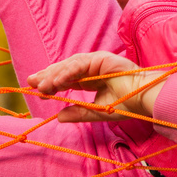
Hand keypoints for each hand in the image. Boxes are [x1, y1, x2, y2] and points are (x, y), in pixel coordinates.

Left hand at [26, 51, 164, 123]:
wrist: (144, 100)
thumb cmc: (127, 105)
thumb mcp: (97, 111)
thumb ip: (79, 113)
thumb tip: (58, 117)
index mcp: (94, 78)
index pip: (69, 78)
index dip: (53, 82)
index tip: (37, 89)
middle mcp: (95, 67)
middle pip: (66, 68)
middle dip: (48, 74)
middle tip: (31, 81)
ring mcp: (99, 61)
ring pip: (71, 65)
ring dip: (55, 75)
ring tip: (42, 87)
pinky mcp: (103, 58)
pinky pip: (80, 65)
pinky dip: (67, 72)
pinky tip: (56, 82)